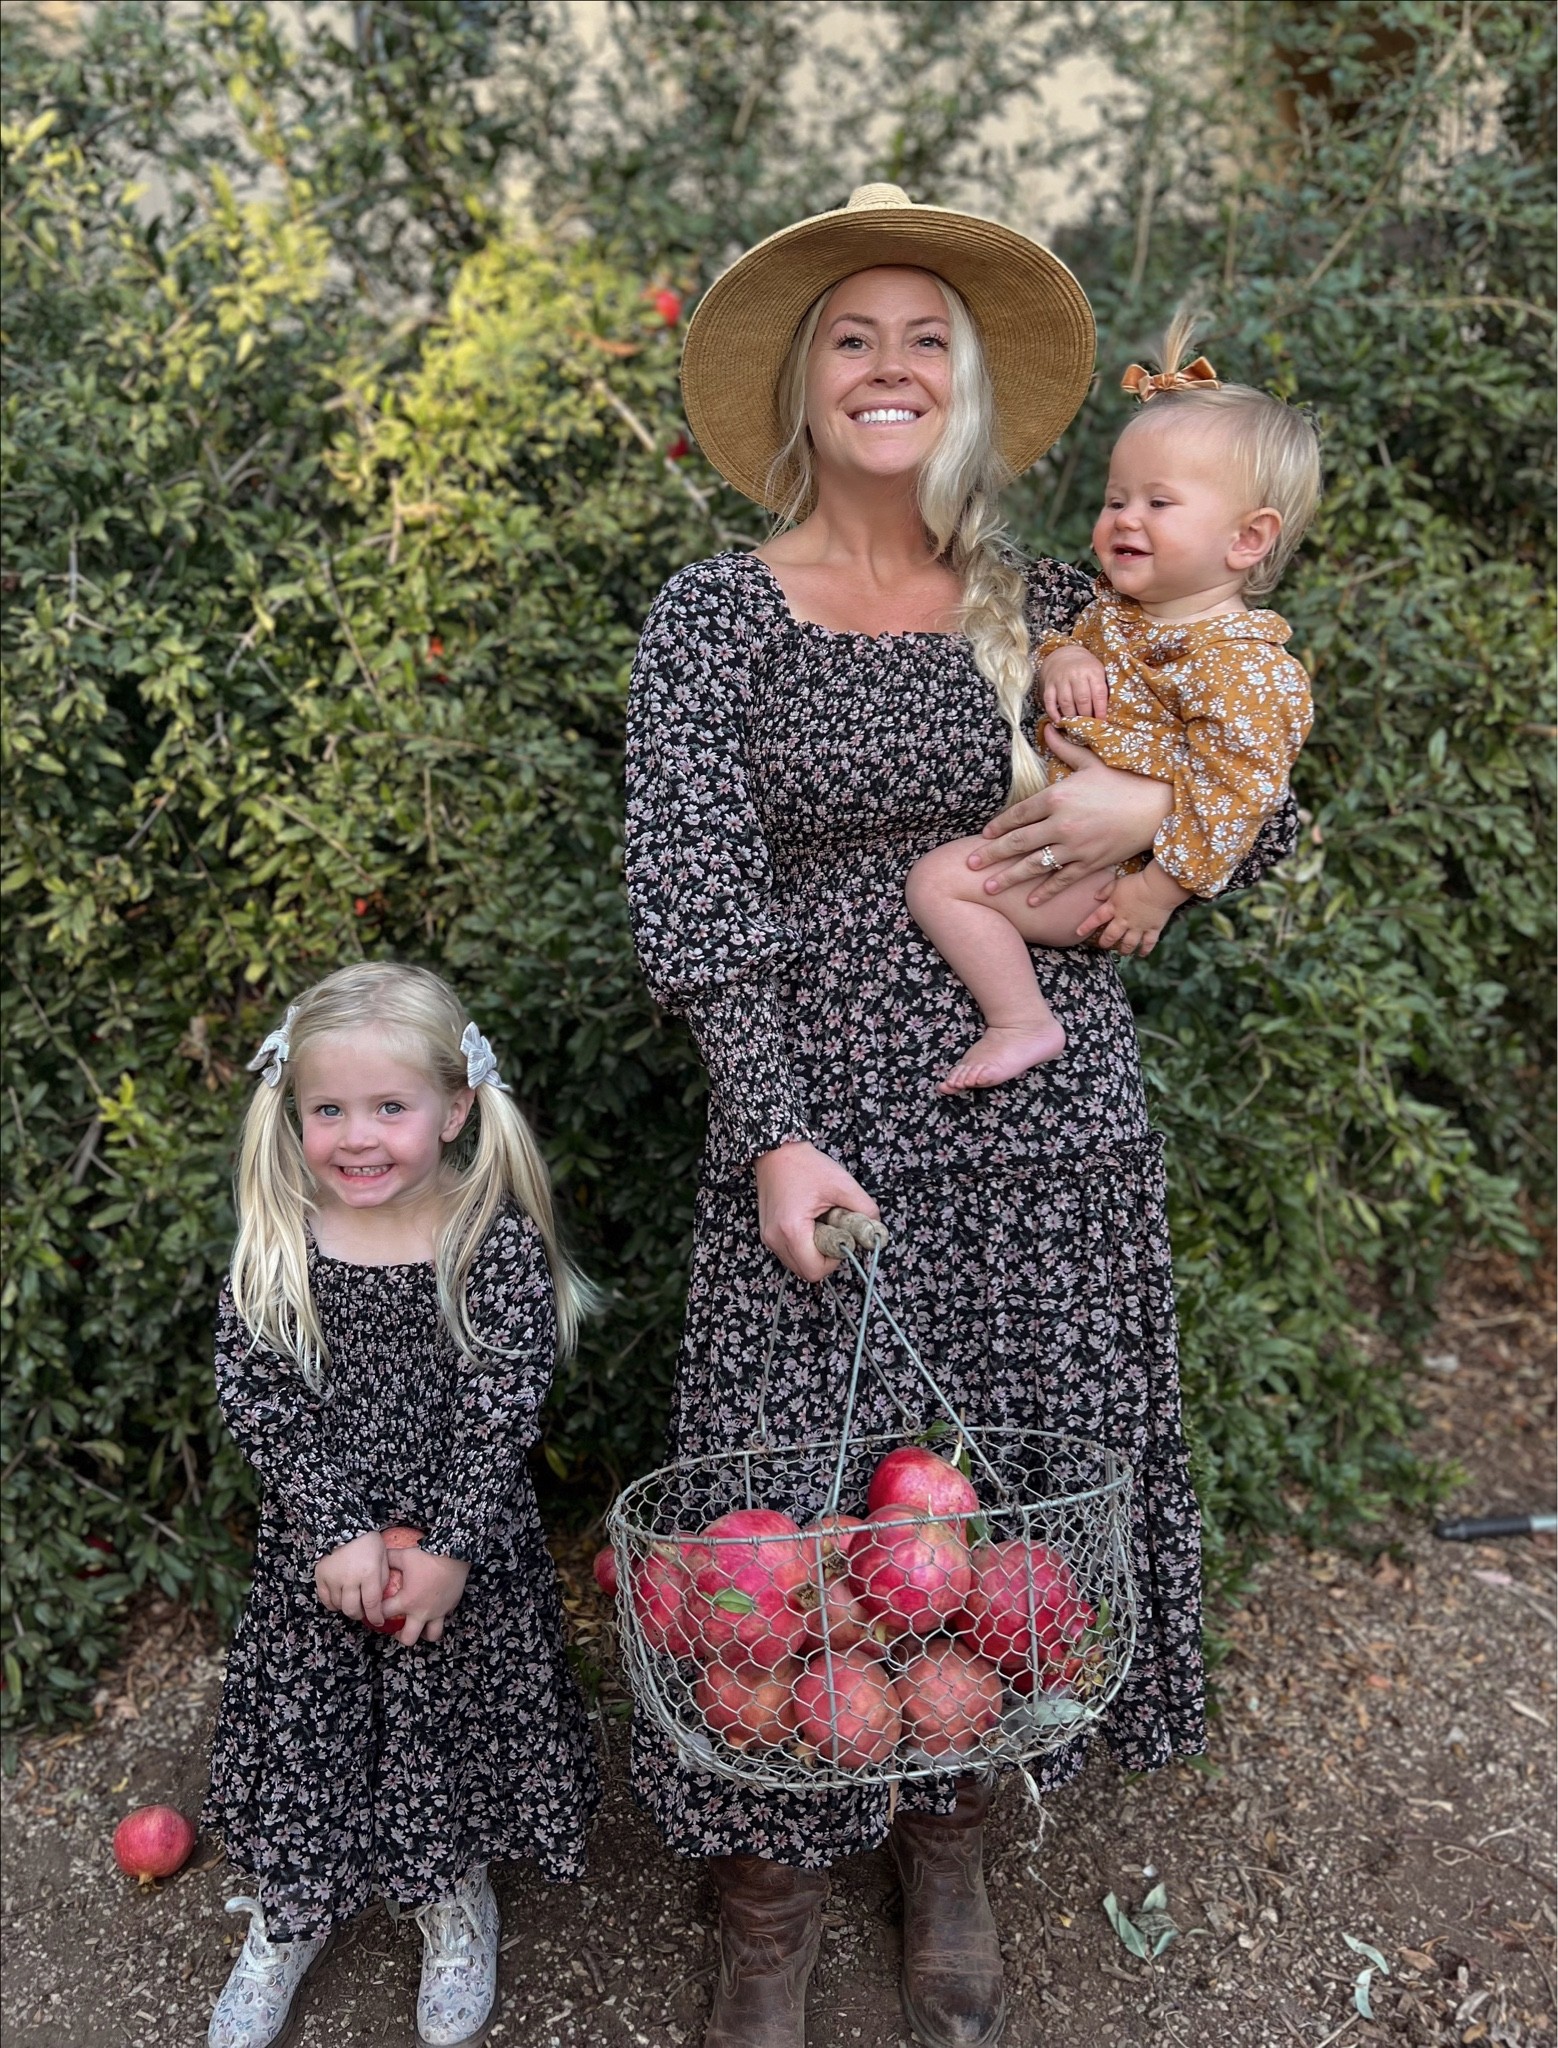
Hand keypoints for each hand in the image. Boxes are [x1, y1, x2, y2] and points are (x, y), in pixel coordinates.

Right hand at [315, 1531, 388, 1628]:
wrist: (345, 1526)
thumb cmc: (369, 1543)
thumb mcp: (384, 1558)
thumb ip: (383, 1580)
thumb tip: (379, 1602)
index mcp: (369, 1573)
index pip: (371, 1604)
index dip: (375, 1617)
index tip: (378, 1621)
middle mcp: (349, 1578)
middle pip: (352, 1609)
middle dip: (360, 1615)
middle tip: (363, 1613)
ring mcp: (333, 1578)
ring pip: (339, 1606)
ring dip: (347, 1608)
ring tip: (352, 1601)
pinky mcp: (320, 1576)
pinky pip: (325, 1600)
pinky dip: (333, 1604)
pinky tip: (340, 1599)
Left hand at [383, 1546, 469, 1646]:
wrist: (455, 1554)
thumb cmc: (428, 1556)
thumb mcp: (404, 1556)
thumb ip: (389, 1559)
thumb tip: (378, 1558)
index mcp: (407, 1601)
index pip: (384, 1615)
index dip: (376, 1613)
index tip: (376, 1611)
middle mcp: (422, 1612)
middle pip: (408, 1638)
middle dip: (400, 1636)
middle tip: (397, 1628)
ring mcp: (438, 1612)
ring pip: (432, 1635)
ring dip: (423, 1633)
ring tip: (418, 1625)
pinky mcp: (450, 1607)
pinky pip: (443, 1619)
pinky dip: (437, 1617)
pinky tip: (434, 1608)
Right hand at [754, 1140, 879, 1283]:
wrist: (776, 1150)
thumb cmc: (805, 1165)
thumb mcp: (842, 1184)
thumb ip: (864, 1209)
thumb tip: (875, 1228)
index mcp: (792, 1230)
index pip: (815, 1271)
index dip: (834, 1261)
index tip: (841, 1240)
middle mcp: (775, 1238)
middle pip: (805, 1271)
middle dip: (824, 1258)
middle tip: (833, 1232)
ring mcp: (768, 1236)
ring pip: (796, 1264)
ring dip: (813, 1252)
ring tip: (820, 1224)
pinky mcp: (767, 1232)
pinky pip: (788, 1252)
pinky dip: (802, 1245)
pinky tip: (809, 1223)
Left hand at [969, 729, 1172, 906]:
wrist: (1158, 805)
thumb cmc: (1125, 779)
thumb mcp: (1092, 760)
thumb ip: (1065, 748)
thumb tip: (1048, 728)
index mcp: (1058, 796)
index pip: (1018, 814)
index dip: (999, 826)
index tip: (985, 834)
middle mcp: (1062, 823)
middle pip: (1019, 842)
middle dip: (991, 854)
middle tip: (970, 864)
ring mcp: (1076, 846)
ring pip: (1035, 865)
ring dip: (1009, 877)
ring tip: (989, 886)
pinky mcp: (1091, 862)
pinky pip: (1063, 880)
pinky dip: (1045, 891)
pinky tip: (1030, 901)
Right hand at [1040, 645, 1108, 721]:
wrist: (1065, 655)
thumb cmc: (1086, 668)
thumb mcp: (1099, 671)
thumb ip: (1103, 687)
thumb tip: (1107, 712)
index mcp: (1092, 671)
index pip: (1099, 693)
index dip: (1101, 710)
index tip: (1101, 722)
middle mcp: (1076, 674)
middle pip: (1082, 699)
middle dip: (1086, 715)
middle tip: (1088, 726)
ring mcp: (1061, 679)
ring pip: (1066, 702)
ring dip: (1071, 716)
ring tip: (1075, 725)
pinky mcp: (1049, 684)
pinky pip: (1049, 701)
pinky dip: (1053, 713)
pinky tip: (1058, 721)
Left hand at [1076, 864, 1190, 957]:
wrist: (1158, 887)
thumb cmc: (1137, 882)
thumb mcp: (1118, 882)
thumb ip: (1106, 890)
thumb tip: (1096, 896)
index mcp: (1114, 907)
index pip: (1096, 918)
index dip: (1086, 926)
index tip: (1078, 932)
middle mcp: (1124, 921)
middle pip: (1111, 935)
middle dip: (1105, 942)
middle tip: (1103, 945)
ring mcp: (1138, 927)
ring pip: (1128, 943)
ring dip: (1124, 949)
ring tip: (1122, 952)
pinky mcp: (1153, 929)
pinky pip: (1148, 943)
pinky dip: (1145, 950)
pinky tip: (1141, 954)